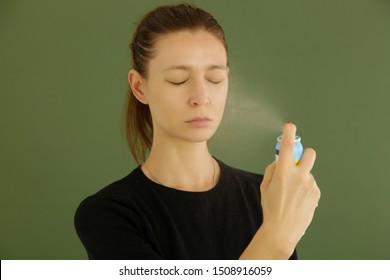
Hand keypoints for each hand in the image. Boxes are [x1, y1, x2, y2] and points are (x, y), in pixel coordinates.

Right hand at [260, 123, 320, 254]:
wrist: (283, 229)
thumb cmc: (271, 208)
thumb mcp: (265, 186)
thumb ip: (272, 170)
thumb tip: (279, 162)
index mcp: (284, 172)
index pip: (287, 147)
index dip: (288, 134)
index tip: (290, 126)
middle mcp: (299, 176)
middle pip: (309, 154)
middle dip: (304, 154)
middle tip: (296, 163)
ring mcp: (310, 185)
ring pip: (308, 172)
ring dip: (302, 177)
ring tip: (292, 194)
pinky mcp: (316, 193)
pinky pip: (311, 184)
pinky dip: (305, 188)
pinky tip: (298, 200)